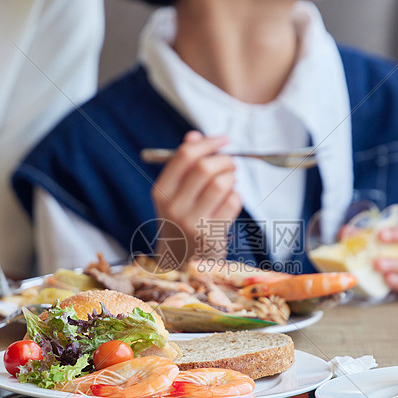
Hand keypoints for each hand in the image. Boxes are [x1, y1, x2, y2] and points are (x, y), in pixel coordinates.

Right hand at [151, 131, 242, 265]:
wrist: (180, 263)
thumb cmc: (181, 221)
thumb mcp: (174, 194)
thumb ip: (183, 165)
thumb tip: (194, 135)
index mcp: (161, 192)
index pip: (184, 156)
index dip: (208, 143)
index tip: (223, 139)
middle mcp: (173, 207)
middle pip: (205, 168)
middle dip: (225, 160)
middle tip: (231, 163)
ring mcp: (192, 223)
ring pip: (222, 184)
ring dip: (232, 178)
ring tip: (230, 182)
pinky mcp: (211, 235)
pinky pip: (233, 202)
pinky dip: (236, 196)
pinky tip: (230, 202)